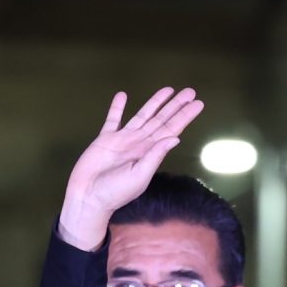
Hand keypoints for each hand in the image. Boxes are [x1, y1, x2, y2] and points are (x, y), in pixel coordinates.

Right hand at [58, 88, 203, 252]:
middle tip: (190, 91)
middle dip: (175, 106)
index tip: (197, 104)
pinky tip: (122, 95)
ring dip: (154, 102)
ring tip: (168, 90)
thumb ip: (155, 156)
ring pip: (142, 115)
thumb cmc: (115, 192)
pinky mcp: (105, 139)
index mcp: (150, 153)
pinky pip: (112, 119)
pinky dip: (116, 107)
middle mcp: (139, 143)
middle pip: (161, 120)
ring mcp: (123, 139)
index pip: (171, 130)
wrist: (88, 196)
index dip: (184, 117)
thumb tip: (176, 138)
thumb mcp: (139, 176)